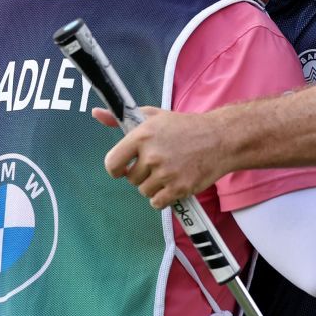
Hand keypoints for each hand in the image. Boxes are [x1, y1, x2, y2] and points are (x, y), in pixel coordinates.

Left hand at [95, 107, 230, 208]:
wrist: (219, 138)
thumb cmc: (184, 126)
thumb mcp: (153, 116)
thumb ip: (121, 119)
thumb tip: (96, 113)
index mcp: (142, 136)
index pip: (112, 163)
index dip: (117, 168)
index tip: (124, 167)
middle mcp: (152, 155)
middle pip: (131, 179)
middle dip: (142, 174)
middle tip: (158, 163)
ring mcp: (166, 173)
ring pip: (144, 191)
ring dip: (153, 186)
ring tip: (169, 171)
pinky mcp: (179, 188)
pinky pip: (157, 202)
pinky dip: (163, 197)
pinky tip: (173, 184)